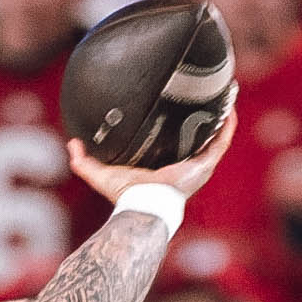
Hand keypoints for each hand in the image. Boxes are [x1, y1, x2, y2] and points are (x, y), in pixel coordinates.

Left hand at [63, 107, 232, 212]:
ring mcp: (198, 166)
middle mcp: (186, 167)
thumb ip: (85, 161)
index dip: (181, 129)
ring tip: (223, 97)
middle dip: (204, 121)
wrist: (144, 204)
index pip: (177, 146)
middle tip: (204, 98)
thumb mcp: (101, 174)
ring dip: (220, 120)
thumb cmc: (128, 196)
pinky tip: (228, 108)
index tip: (180, 109)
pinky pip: (221, 141)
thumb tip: (73, 144)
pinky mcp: (205, 164)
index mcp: (166, 168)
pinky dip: (227, 125)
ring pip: (214, 138)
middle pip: (199, 140)